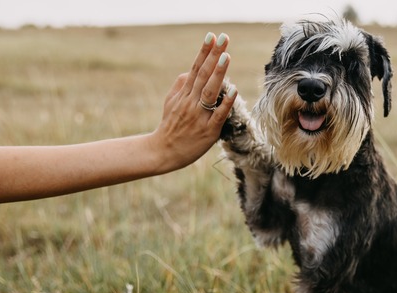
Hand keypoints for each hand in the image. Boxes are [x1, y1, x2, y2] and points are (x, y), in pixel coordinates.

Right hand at [149, 32, 237, 172]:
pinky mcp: (208, 131)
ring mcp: (199, 116)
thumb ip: (180, 85)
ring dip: (218, 74)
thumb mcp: (170, 102)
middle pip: (203, 75)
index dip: (204, 52)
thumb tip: (189, 70)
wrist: (163, 152)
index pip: (196, 68)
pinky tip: (233, 91)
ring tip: (227, 57)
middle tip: (224, 38)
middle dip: (214, 55)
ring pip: (210, 92)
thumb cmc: (170, 126)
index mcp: (183, 94)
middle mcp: (191, 102)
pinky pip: (218, 115)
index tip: (212, 36)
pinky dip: (225, 103)